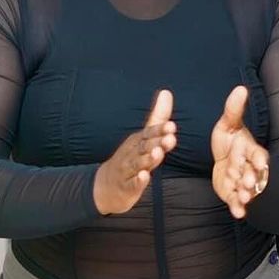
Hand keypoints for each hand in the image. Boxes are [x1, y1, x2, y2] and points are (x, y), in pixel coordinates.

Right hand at [93, 90, 176, 215]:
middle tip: (170, 138)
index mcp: (139, 141)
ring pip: (138, 164)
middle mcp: (133, 153)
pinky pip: (132, 184)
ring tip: (158, 154)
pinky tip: (145, 177)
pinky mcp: (127, 187)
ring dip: (148, 159)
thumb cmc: (131, 157)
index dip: (160, 130)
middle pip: (145, 147)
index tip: (172, 126)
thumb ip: (158, 117)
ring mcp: (128, 170)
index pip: (149, 133)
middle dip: (157, 142)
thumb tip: (167, 92)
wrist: (106, 185)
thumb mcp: (145, 137)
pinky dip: (138, 180)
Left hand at [211, 86, 269, 219]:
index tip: (260, 161)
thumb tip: (240, 88)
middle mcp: (249, 168)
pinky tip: (238, 213)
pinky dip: (239, 208)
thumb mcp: (229, 126)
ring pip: (247, 189)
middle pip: (253, 173)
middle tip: (249, 182)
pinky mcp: (234, 194)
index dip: (259, 157)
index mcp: (250, 150)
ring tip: (244, 197)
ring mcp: (242, 182)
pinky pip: (238, 202)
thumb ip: (234, 110)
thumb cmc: (230, 143)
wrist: (225, 163)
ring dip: (247, 193)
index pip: (257, 153)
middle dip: (252, 177)